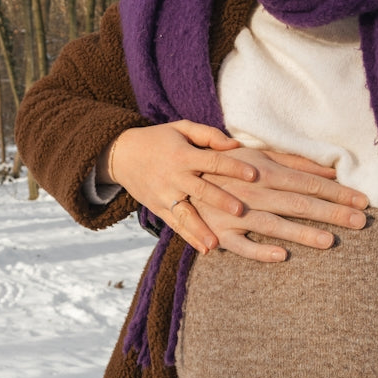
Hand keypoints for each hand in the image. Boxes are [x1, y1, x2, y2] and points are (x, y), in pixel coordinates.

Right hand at [98, 121, 258, 251]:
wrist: (122, 155)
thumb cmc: (159, 139)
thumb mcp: (181, 128)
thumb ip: (209, 135)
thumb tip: (235, 145)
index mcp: (183, 155)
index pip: (213, 161)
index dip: (233, 167)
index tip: (254, 174)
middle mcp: (174, 177)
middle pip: (201, 190)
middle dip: (220, 200)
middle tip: (240, 210)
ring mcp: (165, 195)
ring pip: (186, 214)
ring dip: (201, 229)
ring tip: (216, 242)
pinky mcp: (158, 208)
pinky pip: (176, 225)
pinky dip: (190, 238)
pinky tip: (205, 249)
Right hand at [194, 148, 368, 261]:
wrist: (171, 172)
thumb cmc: (222, 163)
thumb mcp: (255, 153)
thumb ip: (292, 162)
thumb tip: (329, 170)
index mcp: (264, 170)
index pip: (308, 182)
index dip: (337, 192)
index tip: (362, 201)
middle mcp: (252, 192)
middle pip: (298, 202)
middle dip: (331, 212)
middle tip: (360, 221)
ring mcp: (234, 215)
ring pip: (274, 225)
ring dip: (301, 232)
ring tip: (330, 241)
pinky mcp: (218, 233)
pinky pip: (241, 246)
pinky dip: (259, 251)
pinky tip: (282, 256)